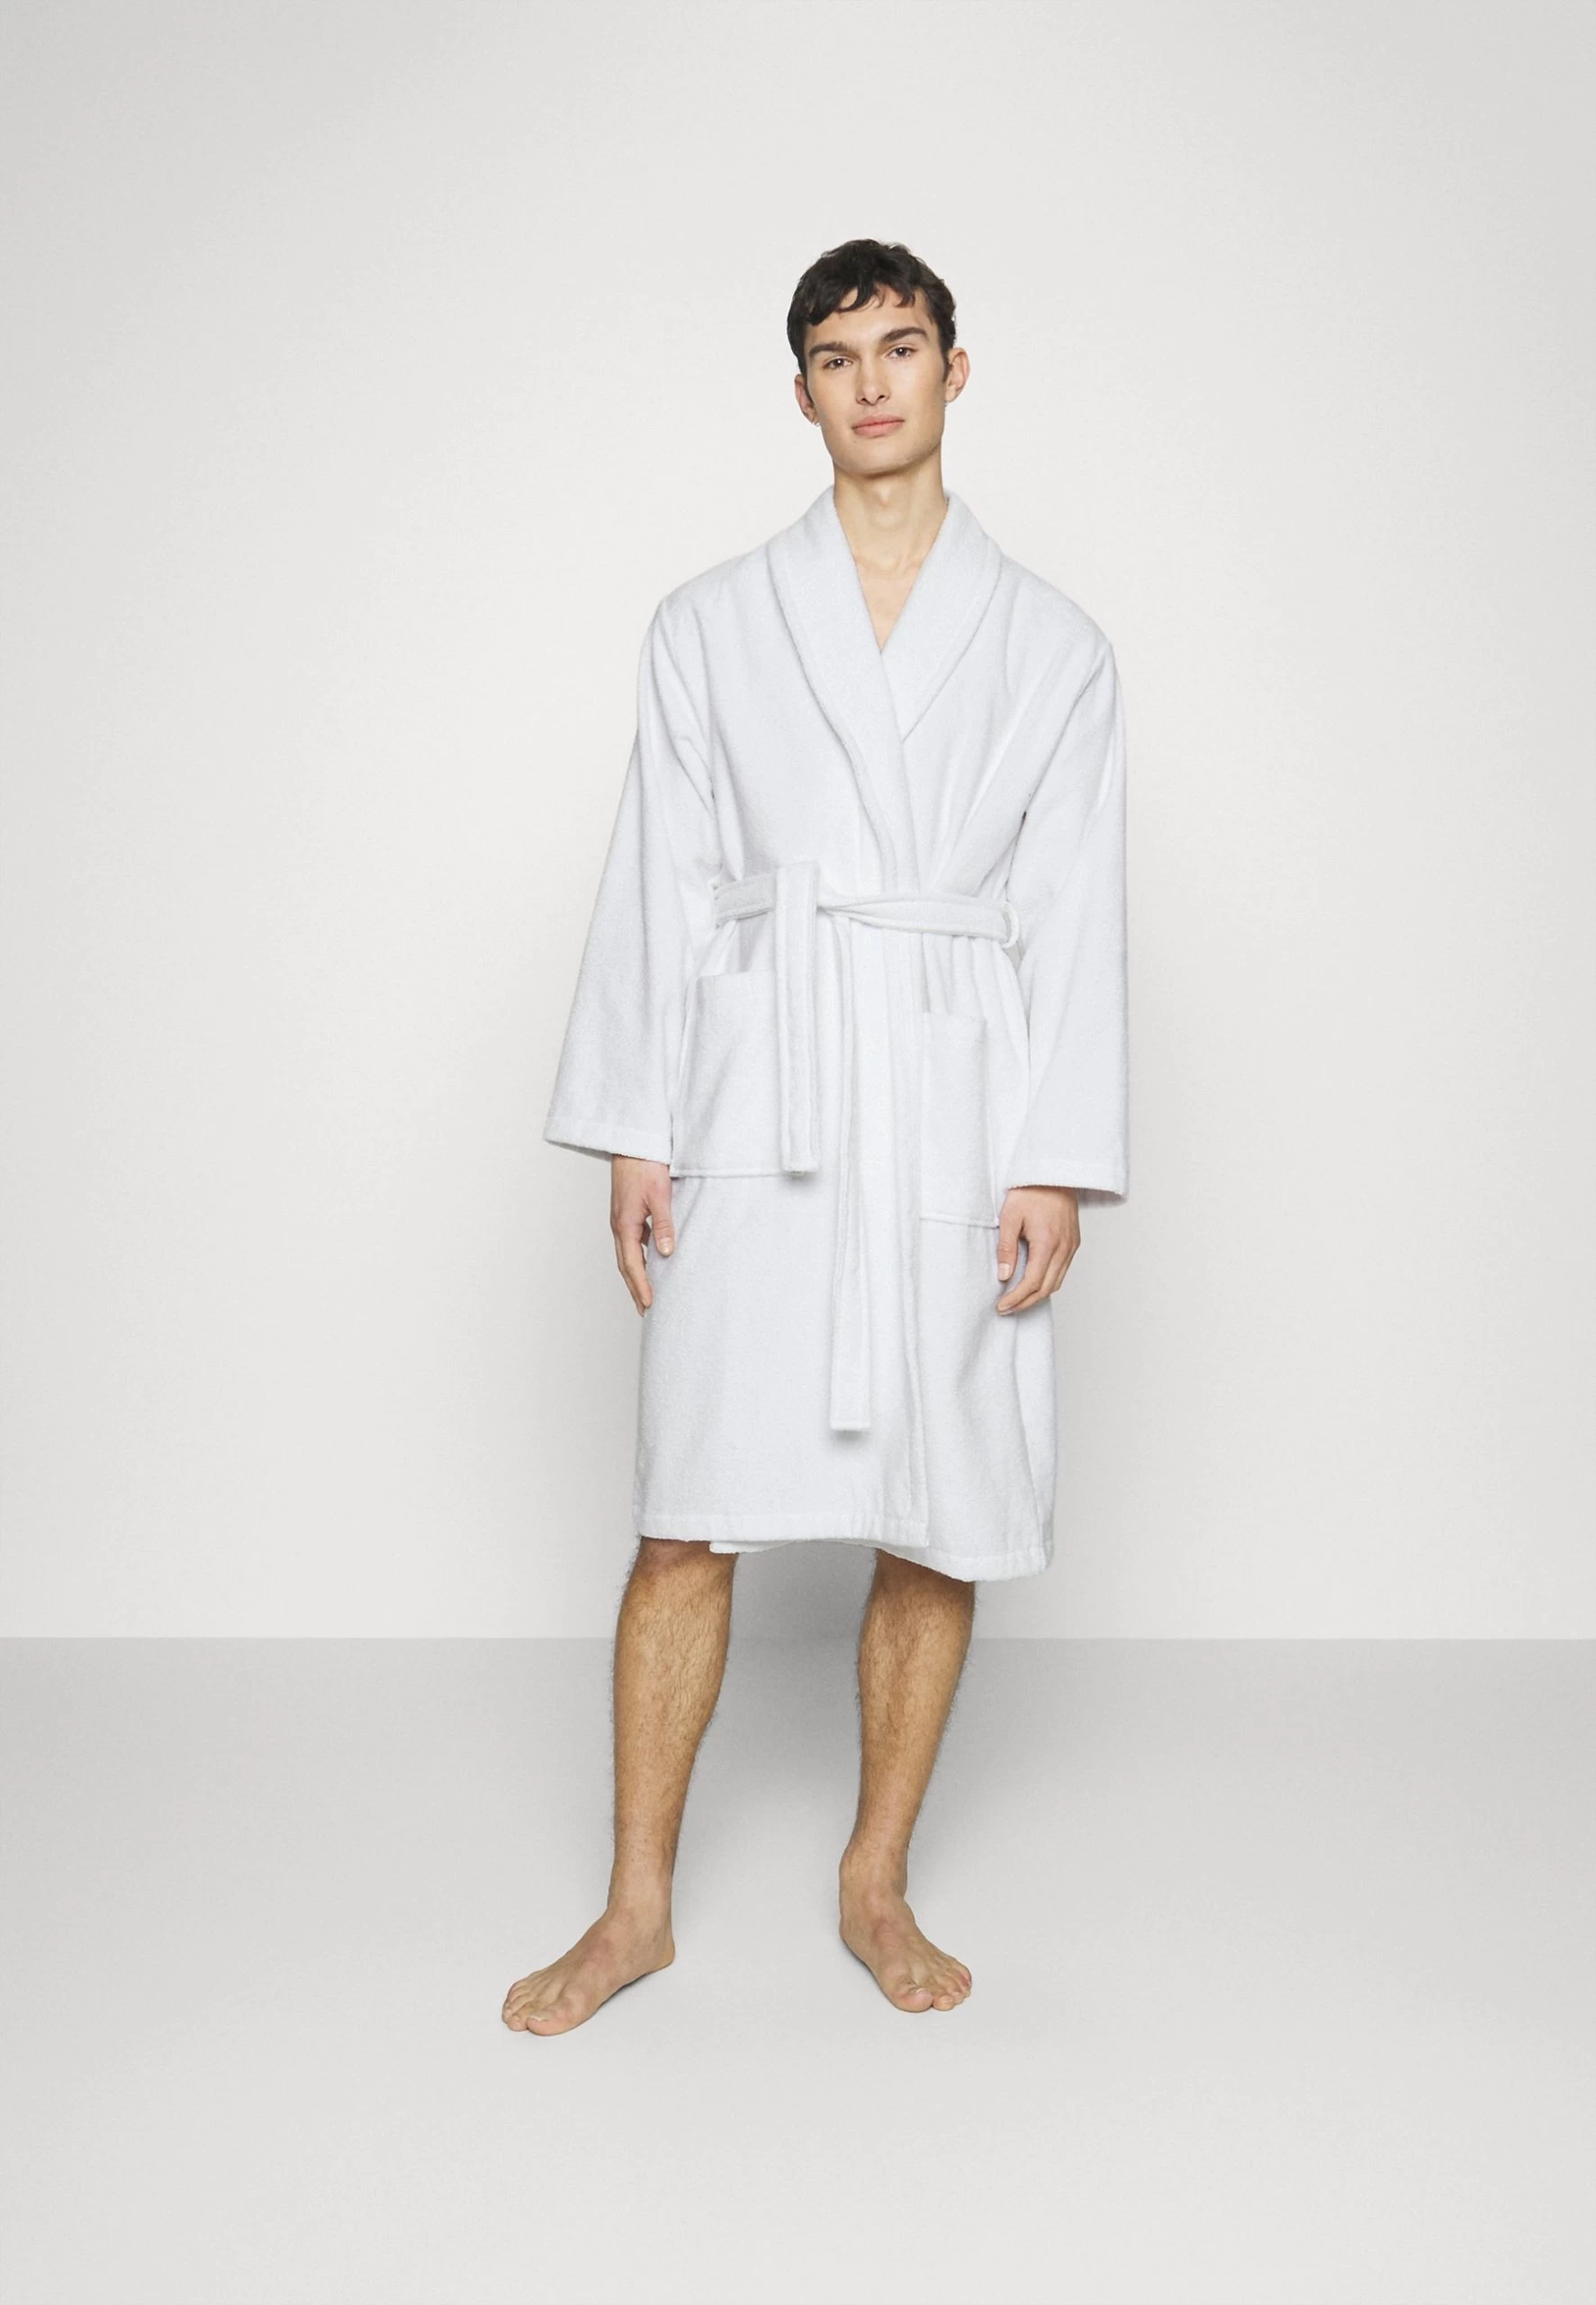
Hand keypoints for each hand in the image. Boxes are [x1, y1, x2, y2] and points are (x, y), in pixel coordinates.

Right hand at [611, 1157, 673, 1313]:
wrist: (632, 1142)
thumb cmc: (645, 1165)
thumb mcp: (659, 1195)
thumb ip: (663, 1224)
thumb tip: (665, 1252)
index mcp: (624, 1224)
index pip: (632, 1264)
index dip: (640, 1286)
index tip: (648, 1305)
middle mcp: (619, 1224)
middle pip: (626, 1264)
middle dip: (635, 1288)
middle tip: (644, 1309)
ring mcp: (621, 1218)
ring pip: (628, 1253)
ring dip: (636, 1274)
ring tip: (647, 1291)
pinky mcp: (627, 1211)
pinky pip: (632, 1241)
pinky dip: (640, 1256)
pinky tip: (652, 1258)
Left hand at [995, 1185, 1079, 1313]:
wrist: (1054, 1173)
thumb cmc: (1030, 1190)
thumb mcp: (1010, 1216)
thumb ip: (1006, 1248)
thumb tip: (1004, 1276)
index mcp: (1047, 1243)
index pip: (1032, 1283)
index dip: (1016, 1298)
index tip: (1001, 1306)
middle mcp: (1064, 1248)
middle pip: (1046, 1288)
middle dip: (1025, 1302)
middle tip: (1007, 1309)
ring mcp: (1071, 1246)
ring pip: (1057, 1282)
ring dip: (1037, 1295)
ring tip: (1018, 1300)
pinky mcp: (1074, 1242)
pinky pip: (1062, 1270)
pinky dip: (1048, 1282)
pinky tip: (1034, 1283)